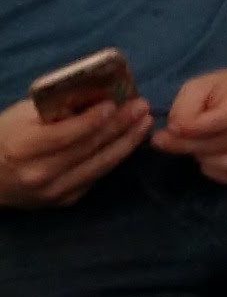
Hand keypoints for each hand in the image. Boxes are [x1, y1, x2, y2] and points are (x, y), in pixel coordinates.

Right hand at [0, 90, 149, 208]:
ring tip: (144, 123)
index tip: (115, 103)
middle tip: (142, 107)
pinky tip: (128, 142)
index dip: (92, 120)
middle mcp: (39, 173)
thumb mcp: (20, 116)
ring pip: (99, 166)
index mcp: (23, 148)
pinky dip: (114, 159)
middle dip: (120, 126)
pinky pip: (95, 177)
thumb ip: (55, 108)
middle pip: (88, 149)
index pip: (64, 134)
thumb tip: (96, 95)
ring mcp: (53, 191)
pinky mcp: (64, 201)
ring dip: (126, 143)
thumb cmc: (5, 137)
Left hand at [157, 63, 226, 183]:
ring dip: (201, 158)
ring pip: (224, 165)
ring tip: (196, 144)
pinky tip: (211, 154)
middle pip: (217, 147)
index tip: (169, 129)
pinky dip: (213, 169)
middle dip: (187, 146)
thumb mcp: (200, 86)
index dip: (186, 130)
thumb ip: (183, 109)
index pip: (215, 124)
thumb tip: (170, 136)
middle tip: (170, 141)